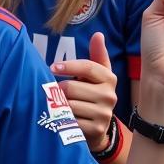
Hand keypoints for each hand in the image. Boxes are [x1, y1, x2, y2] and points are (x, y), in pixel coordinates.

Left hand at [51, 32, 118, 150]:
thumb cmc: (92, 93)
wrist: (98, 126)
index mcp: (109, 78)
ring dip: (59, 105)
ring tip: (58, 105)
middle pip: (72, 88)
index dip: (68, 66)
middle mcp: (110, 96)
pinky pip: (71, 121)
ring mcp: (104, 114)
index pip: (87, 67)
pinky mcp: (97, 129)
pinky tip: (64, 118)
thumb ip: (97, 55)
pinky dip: (63, 119)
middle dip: (58, 89)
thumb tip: (98, 34)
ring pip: (70, 105)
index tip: (52, 67)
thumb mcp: (97, 74)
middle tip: (54, 92)